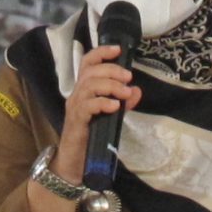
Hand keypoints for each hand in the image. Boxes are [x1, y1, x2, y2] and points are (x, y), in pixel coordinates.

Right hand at [50, 44, 140, 182]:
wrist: (74, 161)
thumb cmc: (91, 136)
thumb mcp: (110, 116)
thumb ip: (122, 102)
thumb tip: (137, 90)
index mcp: (84, 89)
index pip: (88, 62)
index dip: (101, 52)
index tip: (118, 49)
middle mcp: (77, 94)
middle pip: (90, 71)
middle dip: (111, 69)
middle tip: (128, 77)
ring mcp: (75, 107)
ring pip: (89, 86)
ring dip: (109, 85)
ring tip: (125, 92)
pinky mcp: (76, 121)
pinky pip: (87, 106)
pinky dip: (102, 103)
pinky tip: (115, 106)